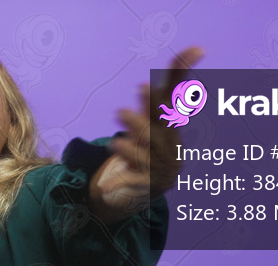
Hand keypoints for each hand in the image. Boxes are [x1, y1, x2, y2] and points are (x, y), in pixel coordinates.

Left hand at [90, 46, 204, 223]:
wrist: (149, 188)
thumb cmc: (150, 146)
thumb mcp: (150, 120)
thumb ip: (153, 98)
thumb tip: (173, 65)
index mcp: (167, 126)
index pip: (168, 105)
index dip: (160, 94)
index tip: (151, 80)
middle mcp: (166, 146)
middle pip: (155, 134)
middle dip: (139, 123)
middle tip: (120, 112)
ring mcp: (157, 166)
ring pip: (144, 158)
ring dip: (129, 150)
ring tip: (116, 143)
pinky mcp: (144, 185)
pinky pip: (130, 182)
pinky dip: (117, 184)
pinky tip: (104, 188)